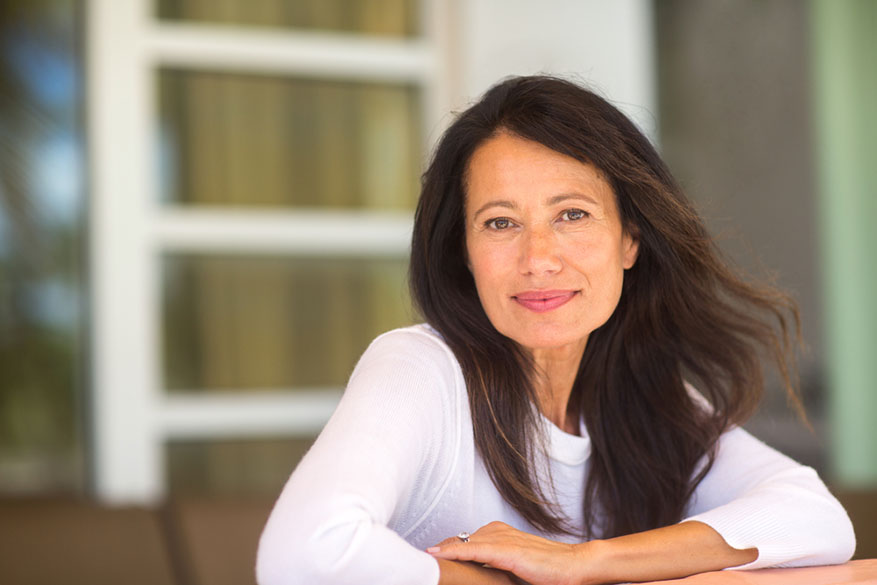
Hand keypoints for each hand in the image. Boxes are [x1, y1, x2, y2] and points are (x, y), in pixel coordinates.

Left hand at [428, 521, 593, 584]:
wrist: (575, 566)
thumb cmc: (548, 570)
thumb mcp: (514, 566)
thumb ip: (495, 565)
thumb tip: (477, 574)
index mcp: (498, 533)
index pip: (463, 540)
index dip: (444, 548)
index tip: (427, 556)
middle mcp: (497, 532)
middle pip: (458, 540)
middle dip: (439, 550)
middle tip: (415, 559)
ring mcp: (502, 540)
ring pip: (462, 543)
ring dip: (441, 550)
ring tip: (421, 558)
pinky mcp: (507, 552)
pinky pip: (474, 550)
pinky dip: (454, 552)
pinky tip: (437, 554)